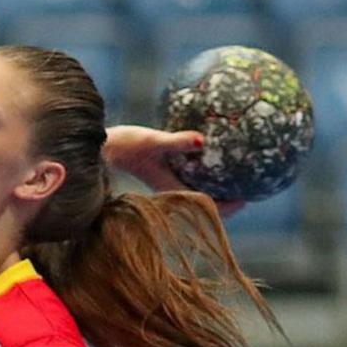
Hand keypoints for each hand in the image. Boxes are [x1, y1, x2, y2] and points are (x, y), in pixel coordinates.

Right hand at [103, 125, 245, 216]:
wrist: (99, 148)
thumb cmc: (123, 144)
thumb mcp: (152, 141)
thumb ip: (177, 142)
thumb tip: (202, 140)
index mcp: (171, 189)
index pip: (205, 205)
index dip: (227, 206)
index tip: (246, 198)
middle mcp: (170, 190)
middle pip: (204, 203)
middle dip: (226, 199)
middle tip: (247, 187)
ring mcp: (165, 182)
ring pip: (196, 192)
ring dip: (215, 188)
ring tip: (233, 176)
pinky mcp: (160, 172)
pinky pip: (188, 178)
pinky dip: (202, 174)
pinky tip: (208, 157)